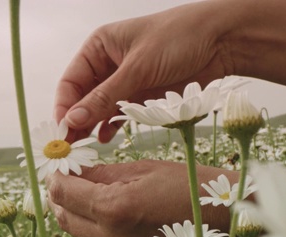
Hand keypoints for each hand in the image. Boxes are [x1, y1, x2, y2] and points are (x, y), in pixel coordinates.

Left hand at [46, 160, 239, 236]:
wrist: (228, 221)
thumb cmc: (191, 185)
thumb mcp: (142, 170)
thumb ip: (101, 173)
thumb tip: (73, 170)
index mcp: (113, 209)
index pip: (63, 193)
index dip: (55, 176)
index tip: (57, 163)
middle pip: (63, 217)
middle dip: (58, 195)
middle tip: (62, 175)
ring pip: (77, 233)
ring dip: (70, 211)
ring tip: (76, 189)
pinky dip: (88, 226)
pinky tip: (96, 209)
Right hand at [54, 1, 231, 142]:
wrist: (223, 41)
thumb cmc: (178, 38)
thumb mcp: (138, 68)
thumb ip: (105, 97)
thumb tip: (73, 120)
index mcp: (99, 48)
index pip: (70, 82)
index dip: (64, 107)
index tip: (62, 132)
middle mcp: (107, 65)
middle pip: (81, 99)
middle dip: (75, 122)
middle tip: (70, 147)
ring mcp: (124, 82)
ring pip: (98, 110)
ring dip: (91, 128)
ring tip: (85, 148)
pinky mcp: (141, 96)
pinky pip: (118, 115)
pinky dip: (111, 127)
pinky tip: (106, 139)